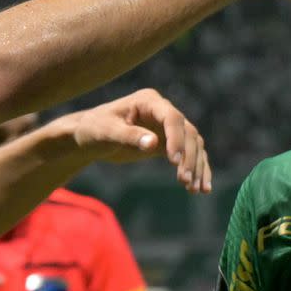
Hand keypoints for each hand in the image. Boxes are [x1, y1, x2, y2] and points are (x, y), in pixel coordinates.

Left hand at [60, 88, 210, 193]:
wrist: (88, 136)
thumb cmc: (94, 129)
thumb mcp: (106, 132)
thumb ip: (129, 136)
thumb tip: (153, 143)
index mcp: (149, 101)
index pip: (172, 118)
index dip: (176, 138)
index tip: (174, 161)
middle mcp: (163, 111)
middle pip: (188, 132)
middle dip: (189, 157)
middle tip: (185, 181)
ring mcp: (168, 127)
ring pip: (194, 144)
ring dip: (197, 166)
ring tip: (195, 189)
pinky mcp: (168, 142)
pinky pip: (189, 155)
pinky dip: (197, 170)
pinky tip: (201, 188)